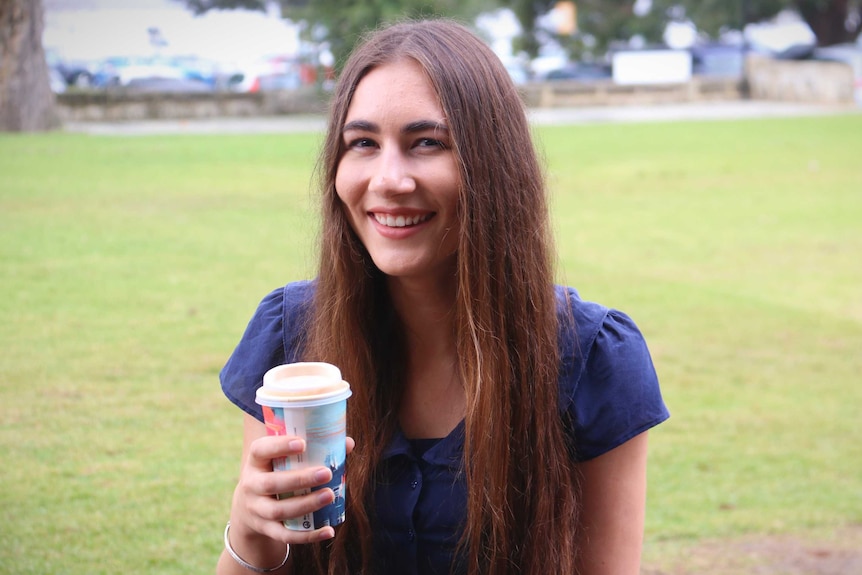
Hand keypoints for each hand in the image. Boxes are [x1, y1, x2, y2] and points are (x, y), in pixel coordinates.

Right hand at [231, 432, 355, 545]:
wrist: (248, 509)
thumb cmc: (275, 474)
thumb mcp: (280, 460)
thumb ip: (311, 450)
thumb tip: (348, 444)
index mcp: (255, 462)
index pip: (260, 450)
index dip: (279, 446)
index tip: (302, 443)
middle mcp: (251, 486)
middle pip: (272, 484)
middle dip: (300, 479)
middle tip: (326, 473)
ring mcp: (256, 510)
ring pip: (279, 510)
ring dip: (306, 504)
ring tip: (330, 496)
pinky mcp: (266, 530)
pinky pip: (286, 536)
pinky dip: (308, 535)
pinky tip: (328, 530)